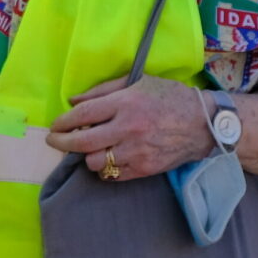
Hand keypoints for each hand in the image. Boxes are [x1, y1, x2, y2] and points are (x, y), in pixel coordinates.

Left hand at [48, 75, 214, 179]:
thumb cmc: (169, 97)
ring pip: (95, 162)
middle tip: (54, 141)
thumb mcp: (138, 82)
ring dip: (87, 155)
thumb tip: (73, 101)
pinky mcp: (145, 169)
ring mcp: (137, 152)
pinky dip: (105, 169)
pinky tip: (107, 158)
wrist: (203, 124)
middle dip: (62, 143)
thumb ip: (103, 91)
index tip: (54, 126)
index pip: (83, 115)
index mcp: (126, 103)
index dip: (63, 122)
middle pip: (83, 142)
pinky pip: (113, 175)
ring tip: (89, 148)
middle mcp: (128, 129)